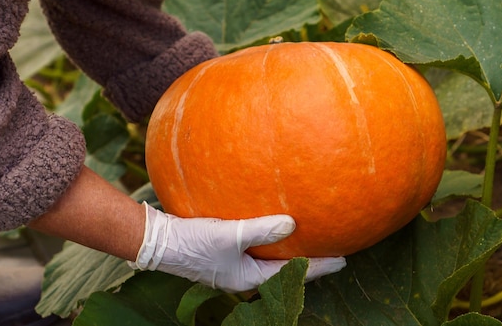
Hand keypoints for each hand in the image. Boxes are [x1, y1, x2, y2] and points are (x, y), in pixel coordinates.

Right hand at [128, 202, 345, 292]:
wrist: (158, 240)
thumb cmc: (192, 242)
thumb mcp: (229, 236)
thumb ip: (261, 229)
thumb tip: (292, 224)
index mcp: (248, 278)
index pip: (292, 274)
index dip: (319, 267)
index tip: (343, 260)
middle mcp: (244, 274)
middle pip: (285, 269)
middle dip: (309, 262)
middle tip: (334, 251)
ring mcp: (235, 263)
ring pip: (272, 258)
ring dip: (291, 250)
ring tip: (312, 239)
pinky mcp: (226, 250)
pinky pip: (258, 246)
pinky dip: (273, 239)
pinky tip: (278, 225)